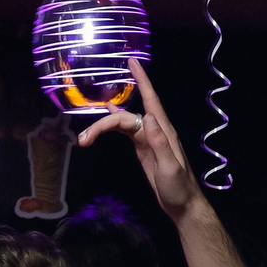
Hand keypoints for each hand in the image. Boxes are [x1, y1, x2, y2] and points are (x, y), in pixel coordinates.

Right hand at [76, 59, 202, 221]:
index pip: (149, 99)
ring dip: (103, 126)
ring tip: (84, 137)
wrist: (182, 206)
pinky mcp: (143, 148)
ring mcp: (148, 139)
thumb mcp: (170, 167)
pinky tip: (106, 115)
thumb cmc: (179, 188)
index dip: (141, 79)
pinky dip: (114, 123)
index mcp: (162, 131)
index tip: (131, 60)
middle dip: (103, 124)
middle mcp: (155, 130)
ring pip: (123, 124)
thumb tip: (148, 117)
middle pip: (125, 117)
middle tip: (83, 139)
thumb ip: (160, 143)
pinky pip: (126, 130)